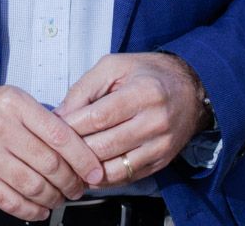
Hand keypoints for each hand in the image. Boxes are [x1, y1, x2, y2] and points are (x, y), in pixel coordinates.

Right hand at [0, 83, 105, 220]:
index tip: (94, 171)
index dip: (83, 159)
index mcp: (16, 103)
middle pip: (49, 164)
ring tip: (59, 199)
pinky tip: (39, 210)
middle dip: (71, 182)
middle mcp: (0, 126)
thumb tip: (79, 149)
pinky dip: (29, 210)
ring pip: (32, 185)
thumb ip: (43, 121)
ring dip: (53, 198)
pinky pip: (8, 199)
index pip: (60, 135)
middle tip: (78, 188)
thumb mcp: (14, 100)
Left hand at [57, 52, 209, 187]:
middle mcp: (155, 122)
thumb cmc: (149, 74)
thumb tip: (60, 116)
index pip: (98, 118)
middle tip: (56, 148)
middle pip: (103, 146)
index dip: (71, 127)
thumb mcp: (114, 66)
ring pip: (114, 169)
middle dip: (74, 150)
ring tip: (70, 163)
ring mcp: (160, 146)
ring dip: (87, 170)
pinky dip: (104, 178)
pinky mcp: (161, 162)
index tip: (54, 129)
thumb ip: (84, 89)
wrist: (191, 88)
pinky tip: (90, 170)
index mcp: (143, 93)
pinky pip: (127, 178)